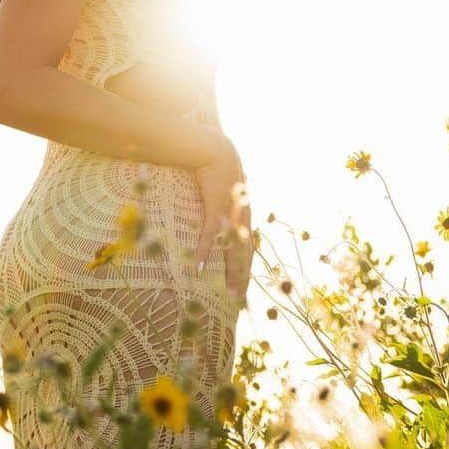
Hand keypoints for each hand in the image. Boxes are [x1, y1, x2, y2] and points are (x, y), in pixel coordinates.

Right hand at [194, 136, 253, 300]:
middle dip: (243, 277)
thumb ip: (226, 198)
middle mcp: (241, 217)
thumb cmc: (217, 165)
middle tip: (239, 298)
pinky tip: (200, 269)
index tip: (243, 283)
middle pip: (245, 253)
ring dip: (231, 273)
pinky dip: (206, 253)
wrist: (214, 149)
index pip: (248, 246)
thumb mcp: (226, 185)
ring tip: (229, 292)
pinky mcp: (215, 208)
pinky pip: (210, 236)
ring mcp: (229, 214)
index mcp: (244, 213)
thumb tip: (224, 206)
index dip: (246, 266)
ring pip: (233, 250)